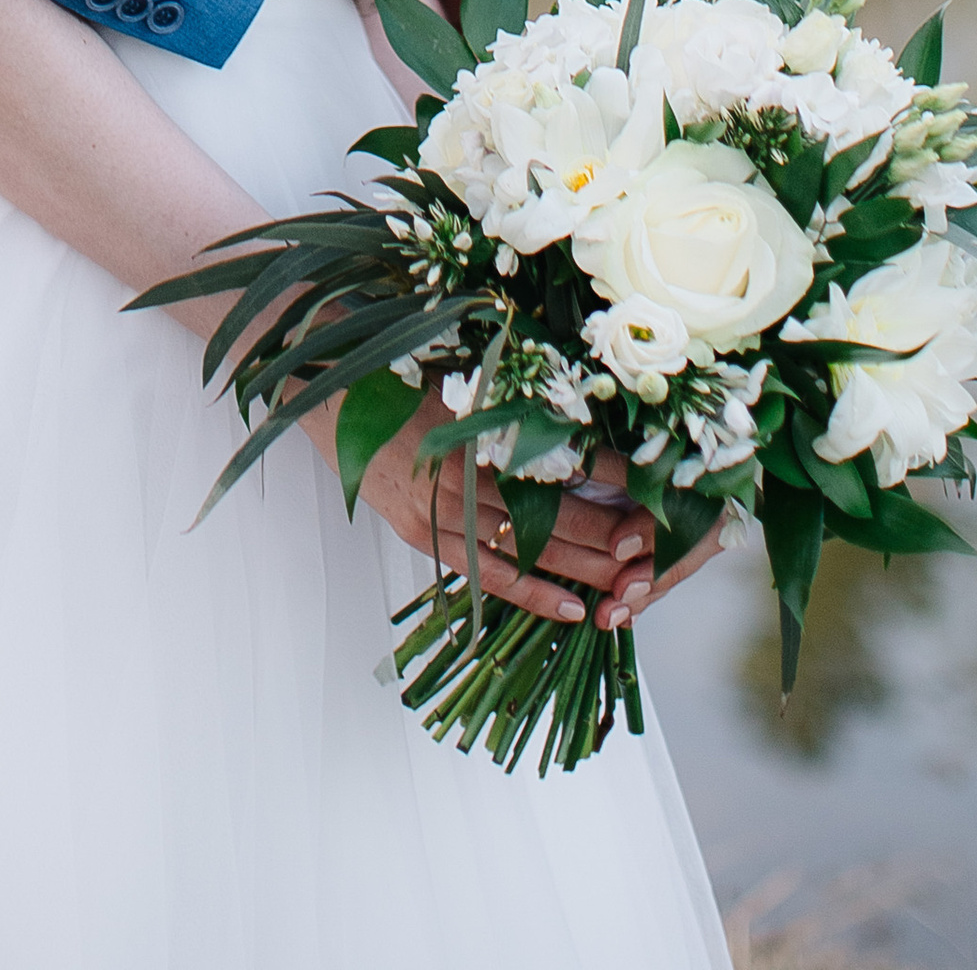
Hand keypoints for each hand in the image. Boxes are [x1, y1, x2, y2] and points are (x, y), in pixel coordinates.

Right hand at [333, 405, 687, 631]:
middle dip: (607, 528)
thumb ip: (511, 398)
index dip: (610, 473)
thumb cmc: (391, 368)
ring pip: (528, 546)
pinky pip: (487, 572)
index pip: (562, 453)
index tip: (652, 484)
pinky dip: (531, 593)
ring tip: (631, 578)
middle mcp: (464, 468)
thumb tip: (578, 412)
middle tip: (653, 540)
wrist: (323, 387)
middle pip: (552, 509)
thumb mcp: (458, 370)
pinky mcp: (422, 532)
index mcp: (478, 421)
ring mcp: (441, 508)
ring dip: (583, 564)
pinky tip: (571, 607)